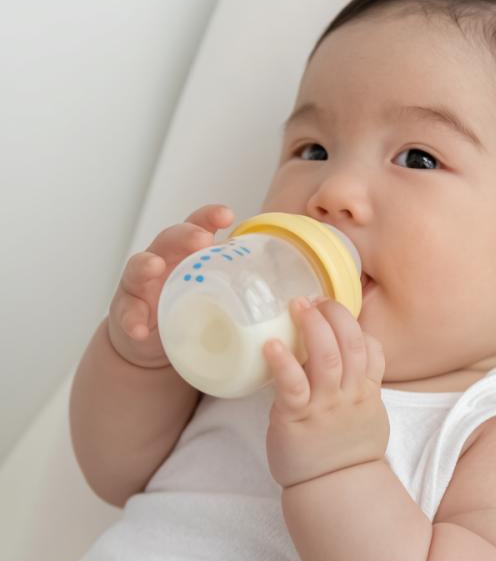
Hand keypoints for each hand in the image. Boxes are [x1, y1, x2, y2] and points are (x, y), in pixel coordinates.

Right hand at [107, 204, 234, 367]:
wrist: (157, 346)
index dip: (210, 216)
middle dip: (184, 234)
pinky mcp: (127, 310)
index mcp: (190, 254)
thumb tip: (304, 293)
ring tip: (155, 267)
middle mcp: (165, 260)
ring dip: (146, 265)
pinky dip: (131, 319)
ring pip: (140, 266)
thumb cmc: (194, 312)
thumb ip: (248, 289)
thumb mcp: (220, 297)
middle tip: (200, 238)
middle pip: (170, 238)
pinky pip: (126, 312)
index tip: (228, 214)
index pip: (200, 225)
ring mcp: (142, 284)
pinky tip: (141, 329)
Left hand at [263, 296, 388, 488]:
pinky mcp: (296, 417)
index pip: (371, 349)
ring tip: (298, 305)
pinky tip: (271, 345)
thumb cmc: (345, 451)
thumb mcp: (367, 415)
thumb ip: (360, 385)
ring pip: (327, 357)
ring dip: (313, 327)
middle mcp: (349, 394)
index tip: (334, 311)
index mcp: (365, 392)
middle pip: (352, 343)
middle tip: (314, 300)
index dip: (355, 325)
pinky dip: (283, 362)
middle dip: (335, 315)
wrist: (334, 490)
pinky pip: (292, 385)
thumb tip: (347, 358)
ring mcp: (324, 405)